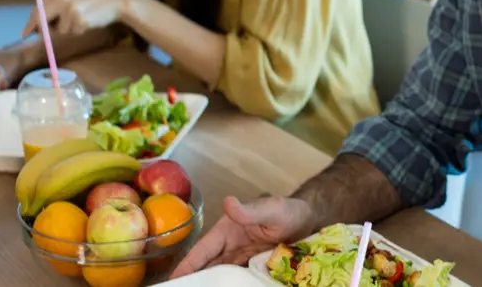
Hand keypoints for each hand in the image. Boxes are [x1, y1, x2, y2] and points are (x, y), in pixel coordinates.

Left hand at [22, 0, 136, 37]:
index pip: (37, 10)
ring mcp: (69, 9)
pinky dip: (81, 31)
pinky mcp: (79, 19)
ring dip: (69, 29)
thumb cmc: (95, 0)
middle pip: (42, 22)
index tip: (26, 33)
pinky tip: (90, 21)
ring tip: (83, 19)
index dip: (31, 24)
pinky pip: (74, 32)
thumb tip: (38, 25)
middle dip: (45, 31)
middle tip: (49, 36)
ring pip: (60, 30)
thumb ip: (55, 5)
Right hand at [170, 196, 314, 277]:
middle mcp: (228, 246)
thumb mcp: (272, 209)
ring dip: (209, 284)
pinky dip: (227, 285)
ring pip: (219, 274)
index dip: (187, 265)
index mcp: (227, 231)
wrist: (309, 223)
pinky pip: (235, 279)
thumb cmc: (289, 212)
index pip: (202, 250)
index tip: (172, 280)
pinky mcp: (249, 268)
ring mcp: (239, 258)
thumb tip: (228, 202)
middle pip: (206, 266)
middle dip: (193, 279)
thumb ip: (250, 210)